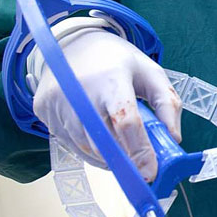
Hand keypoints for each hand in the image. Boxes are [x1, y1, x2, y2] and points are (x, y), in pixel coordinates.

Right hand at [30, 23, 181, 179]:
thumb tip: (173, 140)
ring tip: (118, 137)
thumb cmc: (117, 61)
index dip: (139, 151)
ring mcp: (57, 102)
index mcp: (112, 78)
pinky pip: (70, 145)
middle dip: (125, 158)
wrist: (75, 43)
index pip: (125, 120)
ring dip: (107, 154)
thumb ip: (168, 103)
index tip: (150, 173)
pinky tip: (97, 131)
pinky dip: (88, 149)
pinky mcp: (43, 110)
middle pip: (104, 142)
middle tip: (139, 162)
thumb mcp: (150, 73)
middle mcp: (80, 90)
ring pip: (86, 148)